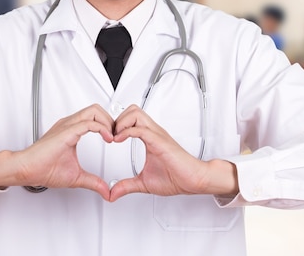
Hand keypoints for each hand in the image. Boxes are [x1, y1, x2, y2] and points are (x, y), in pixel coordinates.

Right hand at [0, 104, 113, 199]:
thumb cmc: (43, 169)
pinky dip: (101, 128)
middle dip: (111, 120)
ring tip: (113, 136)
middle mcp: (70, 124)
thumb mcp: (76, 177)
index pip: (94, 117)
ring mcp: (67, 126)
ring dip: (108, 122)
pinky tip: (107, 138)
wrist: (26, 170)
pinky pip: (88, 123)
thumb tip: (106, 191)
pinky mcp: (66, 131)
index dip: (108, 125)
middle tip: (117, 135)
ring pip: (94, 111)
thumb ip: (93, 182)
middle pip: (96, 109)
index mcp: (71, 130)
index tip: (115, 139)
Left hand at [109, 105, 237, 201]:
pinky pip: (140, 129)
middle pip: (132, 110)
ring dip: (121, 122)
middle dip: (117, 119)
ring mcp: (157, 135)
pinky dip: (126, 131)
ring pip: (135, 113)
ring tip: (115, 136)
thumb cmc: (177, 178)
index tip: (109, 138)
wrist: (194, 180)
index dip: (116, 125)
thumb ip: (127, 186)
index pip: (130, 118)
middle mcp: (153, 132)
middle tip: (110, 135)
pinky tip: (119, 140)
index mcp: (150, 137)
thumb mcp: (144, 183)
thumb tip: (113, 193)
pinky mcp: (160, 141)